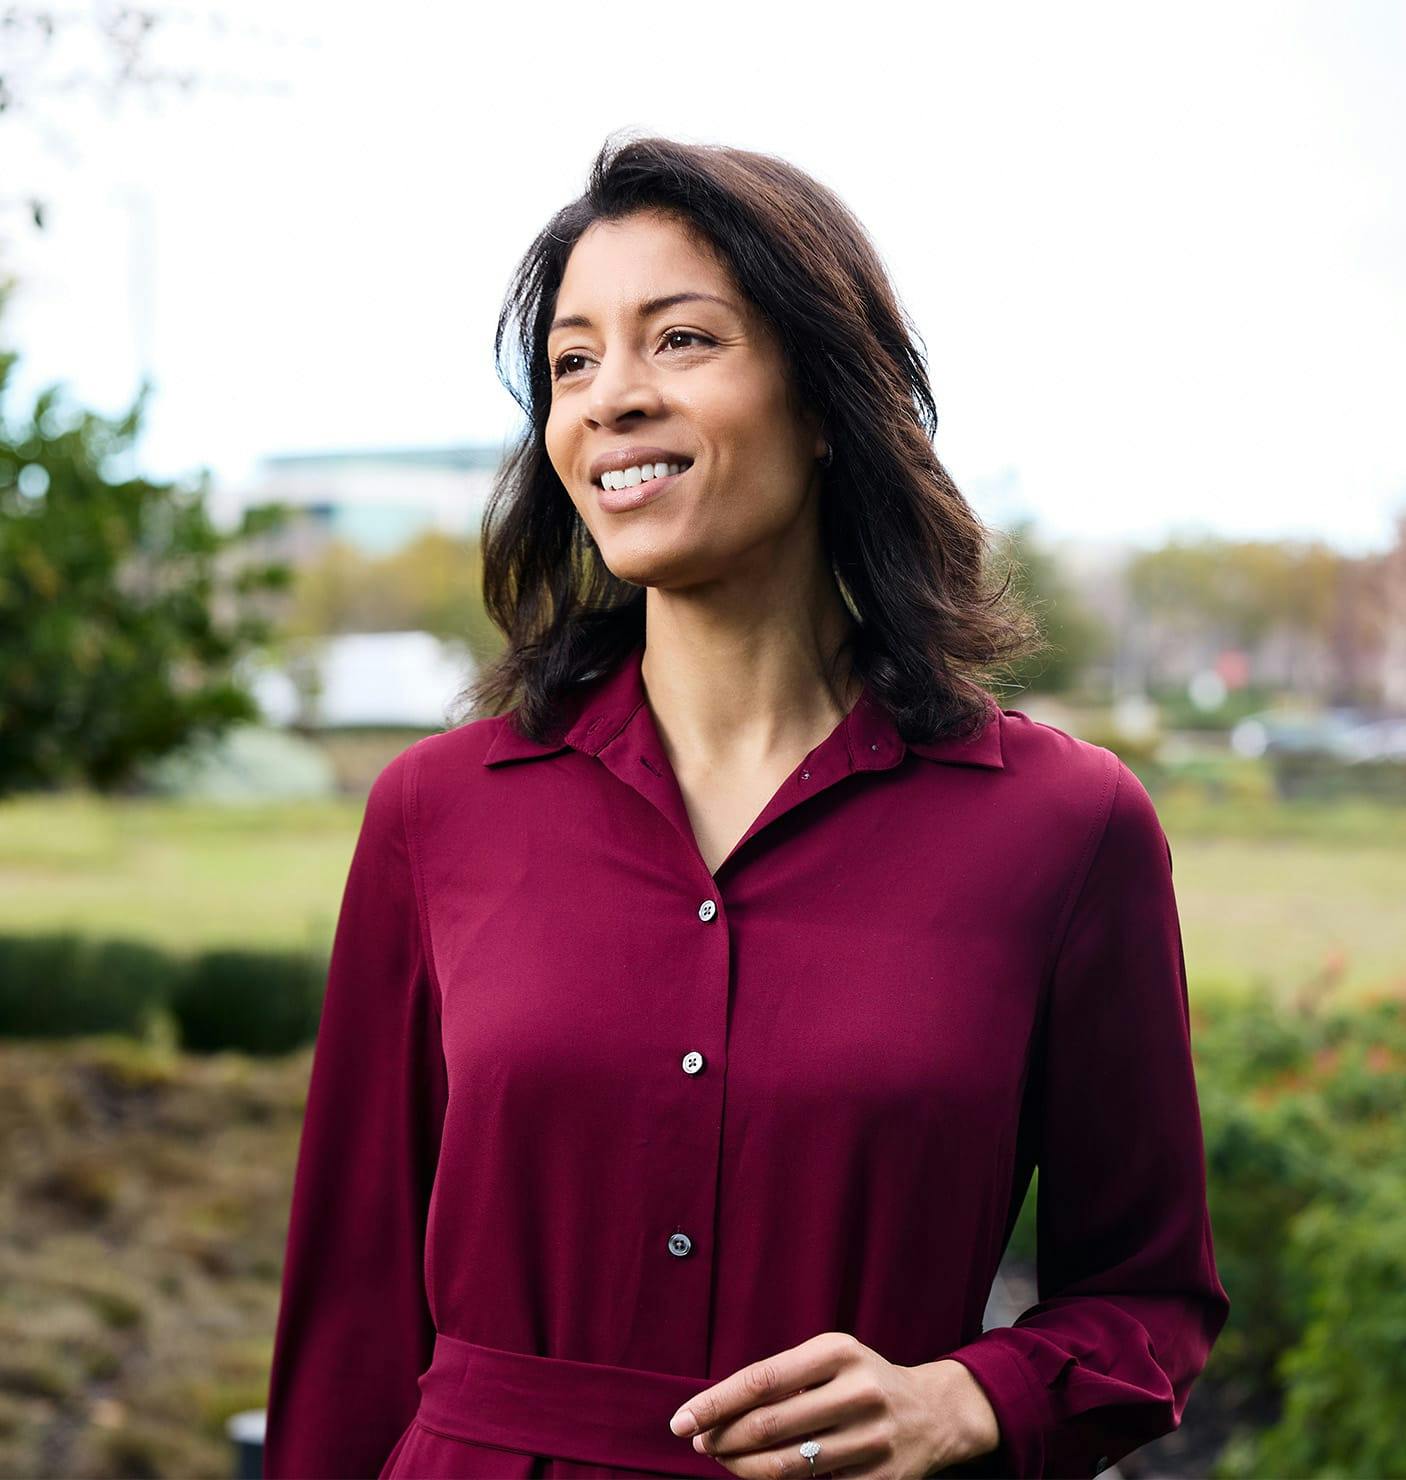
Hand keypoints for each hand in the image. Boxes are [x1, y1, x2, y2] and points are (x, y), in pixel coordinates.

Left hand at [666, 1330, 1001, 1477]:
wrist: (933, 1412)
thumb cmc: (861, 1381)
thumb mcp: (829, 1359)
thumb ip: (781, 1378)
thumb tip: (716, 1413)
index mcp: (838, 1351)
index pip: (760, 1380)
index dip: (715, 1404)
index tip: (681, 1421)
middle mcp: (858, 1391)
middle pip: (769, 1425)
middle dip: (723, 1439)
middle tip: (700, 1444)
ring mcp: (873, 1439)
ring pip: (788, 1466)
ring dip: (743, 1468)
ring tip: (723, 1461)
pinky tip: (763, 1476)